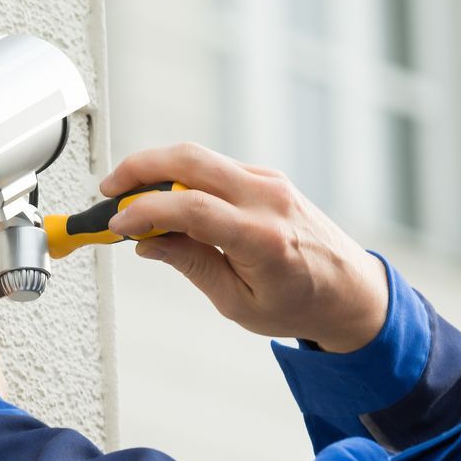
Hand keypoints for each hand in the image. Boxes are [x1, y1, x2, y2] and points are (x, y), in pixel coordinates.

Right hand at [100, 142, 388, 352]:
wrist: (350, 290)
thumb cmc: (301, 304)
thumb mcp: (238, 302)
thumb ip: (191, 265)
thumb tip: (148, 242)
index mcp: (262, 238)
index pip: (190, 208)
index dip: (145, 210)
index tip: (117, 222)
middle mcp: (267, 199)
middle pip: (190, 159)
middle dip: (140, 166)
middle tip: (110, 188)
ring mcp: (270, 182)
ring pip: (201, 157)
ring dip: (159, 168)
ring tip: (130, 195)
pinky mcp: (269, 178)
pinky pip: (217, 167)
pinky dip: (184, 176)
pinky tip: (167, 199)